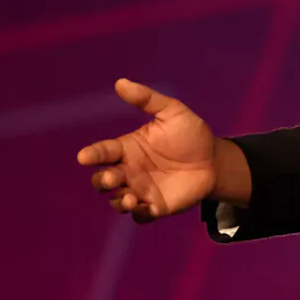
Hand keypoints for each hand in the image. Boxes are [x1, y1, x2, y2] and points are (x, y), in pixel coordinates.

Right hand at [75, 79, 218, 223]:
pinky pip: (141, 216)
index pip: (102, 152)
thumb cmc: (190, 134)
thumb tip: (120, 82)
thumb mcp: (172, 112)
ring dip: (118, 202)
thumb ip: (147, 100)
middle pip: (103, 180)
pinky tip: (148, 209)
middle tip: (113, 178)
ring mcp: (141, 190)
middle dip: (103, 181)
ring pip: (117, 201)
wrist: (215, 160)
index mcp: (127, 148)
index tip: (85, 157)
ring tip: (130, 198)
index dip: (91, 155)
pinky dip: (140, 215)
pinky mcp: (156, 207)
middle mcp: (128, 171)